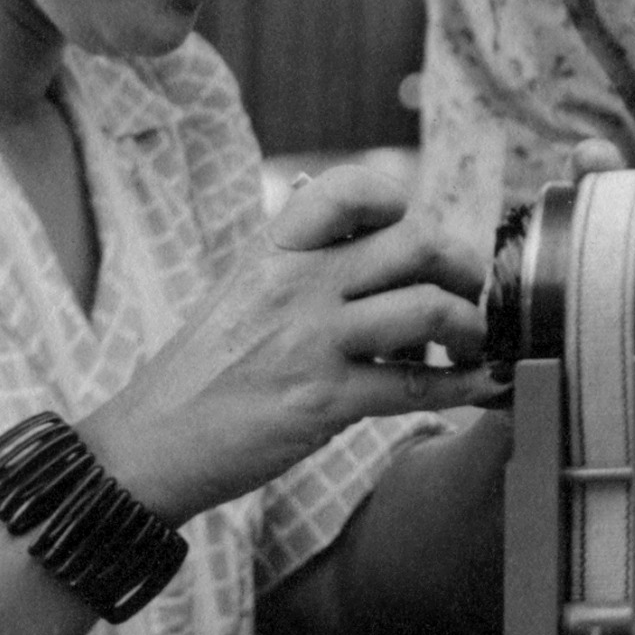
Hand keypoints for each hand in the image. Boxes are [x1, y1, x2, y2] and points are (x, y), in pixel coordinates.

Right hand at [87, 153, 487, 521]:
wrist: (147, 445)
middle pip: (418, 243)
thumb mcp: (238, 287)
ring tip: (473, 343)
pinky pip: (419, 386)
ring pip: (430, 309)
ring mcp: (311, 340)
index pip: (351, 189)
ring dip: (472, 328)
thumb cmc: (203, 368)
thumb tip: (336, 194)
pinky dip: (468, 386)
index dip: (399, 202)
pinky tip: (487, 387)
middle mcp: (296, 284)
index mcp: (275, 250)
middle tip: (472, 291)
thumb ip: (295, 248)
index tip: (412, 230)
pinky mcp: (324, 400)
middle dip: (465, 267)